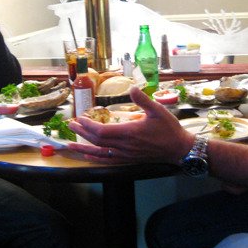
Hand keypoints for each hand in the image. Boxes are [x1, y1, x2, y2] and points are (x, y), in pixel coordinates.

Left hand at [67, 86, 193, 163]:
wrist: (178, 149)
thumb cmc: (169, 129)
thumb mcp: (158, 110)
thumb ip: (143, 99)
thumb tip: (132, 87)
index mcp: (129, 133)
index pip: (101, 131)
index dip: (88, 125)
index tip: (80, 118)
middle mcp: (124, 146)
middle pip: (97, 141)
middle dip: (82, 133)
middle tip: (70, 125)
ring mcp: (125, 155)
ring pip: (100, 153)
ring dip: (83, 148)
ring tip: (69, 145)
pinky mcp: (128, 160)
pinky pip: (108, 160)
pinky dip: (95, 158)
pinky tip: (88, 156)